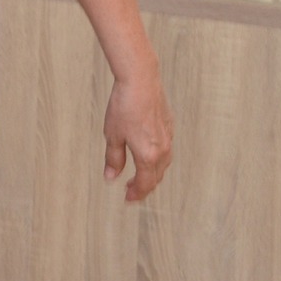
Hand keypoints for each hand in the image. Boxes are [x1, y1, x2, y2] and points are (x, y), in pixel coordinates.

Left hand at [103, 71, 172, 200]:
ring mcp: (168, 138)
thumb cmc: (124, 106)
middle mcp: (163, 150)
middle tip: (130, 190)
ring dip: (151, 174)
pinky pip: (166, 151)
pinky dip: (157, 159)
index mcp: (148, 156)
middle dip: (143, 186)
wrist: (140, 81)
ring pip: (163, 165)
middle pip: (156, 177)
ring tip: (138, 175)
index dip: (136, 194)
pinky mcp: (170, 127)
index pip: (144, 184)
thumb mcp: (113, 135)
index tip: (127, 199)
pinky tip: (147, 154)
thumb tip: (111, 178)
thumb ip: (113, 159)